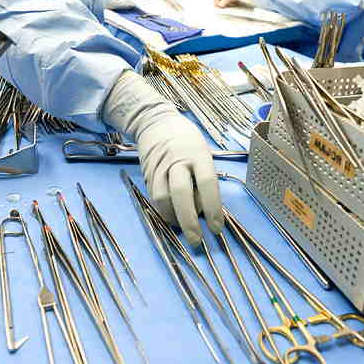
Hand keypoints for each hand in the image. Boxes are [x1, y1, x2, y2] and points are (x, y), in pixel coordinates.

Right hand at [102, 71, 222, 245]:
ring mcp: (159, 167)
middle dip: (189, 220)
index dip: (213, 207)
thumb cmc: (187, 141)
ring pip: (162, 198)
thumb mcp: (202, 153)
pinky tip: (172, 217)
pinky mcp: (147, 174)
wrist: (155, 123)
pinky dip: (163, 212)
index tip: (216, 228)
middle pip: (181, 193)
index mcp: (197, 154)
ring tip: (183, 228)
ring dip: (173, 219)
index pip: (207, 182)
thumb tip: (208, 211)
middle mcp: (177, 160)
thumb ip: (205, 179)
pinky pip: (153, 198)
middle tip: (196, 240)